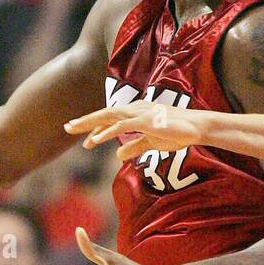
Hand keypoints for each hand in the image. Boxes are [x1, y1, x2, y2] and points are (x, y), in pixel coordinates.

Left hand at [65, 101, 210, 160]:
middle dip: (85, 121)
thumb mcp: (151, 142)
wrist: (196, 128)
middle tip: (67, 127)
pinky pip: (121, 126)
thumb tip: (117, 155)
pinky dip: (106, 132)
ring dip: (90, 124)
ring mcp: (139, 113)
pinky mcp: (145, 120)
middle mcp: (134, 109)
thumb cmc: (177, 132)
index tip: (80, 135)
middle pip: (104, 114)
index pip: (110, 119)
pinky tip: (95, 140)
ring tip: (74, 130)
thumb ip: (134, 146)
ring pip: (109, 116)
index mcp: (135, 113)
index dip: (95, 127)